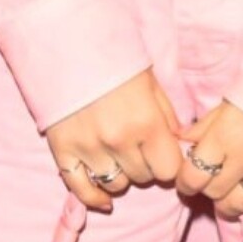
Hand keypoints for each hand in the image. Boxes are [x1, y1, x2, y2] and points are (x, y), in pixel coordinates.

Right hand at [45, 70, 188, 211]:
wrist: (66, 42)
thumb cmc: (115, 60)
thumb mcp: (151, 83)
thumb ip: (167, 118)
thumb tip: (179, 146)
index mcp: (146, 122)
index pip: (169, 170)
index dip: (168, 163)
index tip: (163, 153)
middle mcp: (118, 140)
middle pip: (143, 178)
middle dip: (145, 166)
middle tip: (138, 148)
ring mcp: (88, 148)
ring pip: (115, 186)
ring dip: (121, 175)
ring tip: (118, 157)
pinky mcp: (62, 150)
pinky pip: (80, 189)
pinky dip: (93, 197)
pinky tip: (103, 199)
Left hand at [177, 100, 242, 241]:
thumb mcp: (230, 101)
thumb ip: (204, 126)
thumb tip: (180, 141)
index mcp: (224, 136)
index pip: (193, 176)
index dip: (185, 183)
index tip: (187, 182)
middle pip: (214, 193)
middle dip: (209, 191)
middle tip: (212, 185)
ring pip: (242, 205)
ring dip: (231, 207)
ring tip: (231, 200)